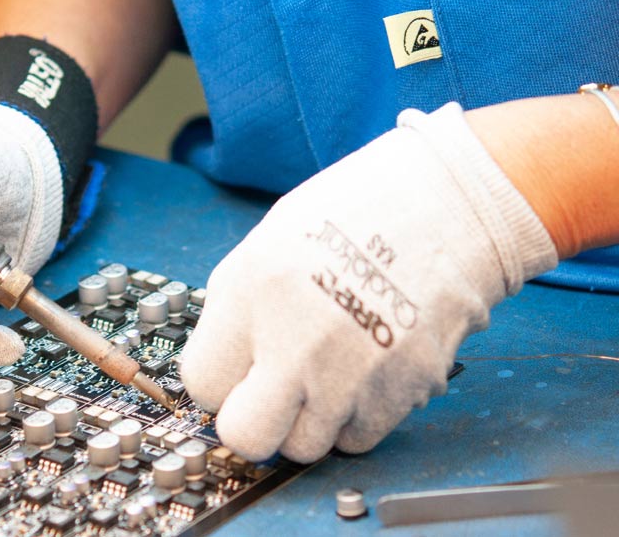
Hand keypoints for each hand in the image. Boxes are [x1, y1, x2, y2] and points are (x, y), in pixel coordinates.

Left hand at [180, 104, 557, 462]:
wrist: (451, 206)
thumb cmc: (359, 212)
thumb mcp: (269, 239)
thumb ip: (234, 305)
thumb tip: (219, 361)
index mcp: (257, 293)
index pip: (202, 385)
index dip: (216, 381)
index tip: (233, 372)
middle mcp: (301, 343)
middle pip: (246, 438)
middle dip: (252, 421)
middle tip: (269, 392)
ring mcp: (354, 374)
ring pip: (305, 446)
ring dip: (308, 416)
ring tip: (328, 366)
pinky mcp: (402, 393)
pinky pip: (358, 437)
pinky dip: (355, 414)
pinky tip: (364, 367)